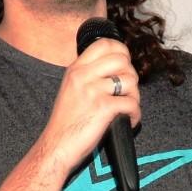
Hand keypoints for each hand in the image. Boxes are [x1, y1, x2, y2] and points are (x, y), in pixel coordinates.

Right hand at [39, 38, 139, 174]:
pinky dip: (135, 115)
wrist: (56, 147)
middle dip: (131, 75)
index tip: (124, 65)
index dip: (121, 51)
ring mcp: (92, 91)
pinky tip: (127, 121)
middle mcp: (82, 76)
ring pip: (130, 80)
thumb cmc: (66, 123)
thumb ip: (88, 75)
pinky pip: (132, 103)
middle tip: (126, 92)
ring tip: (126, 108)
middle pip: (121, 59)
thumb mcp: (70, 89)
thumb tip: (117, 68)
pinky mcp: (103, 108)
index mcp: (75, 69)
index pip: (104, 44)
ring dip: (134, 96)